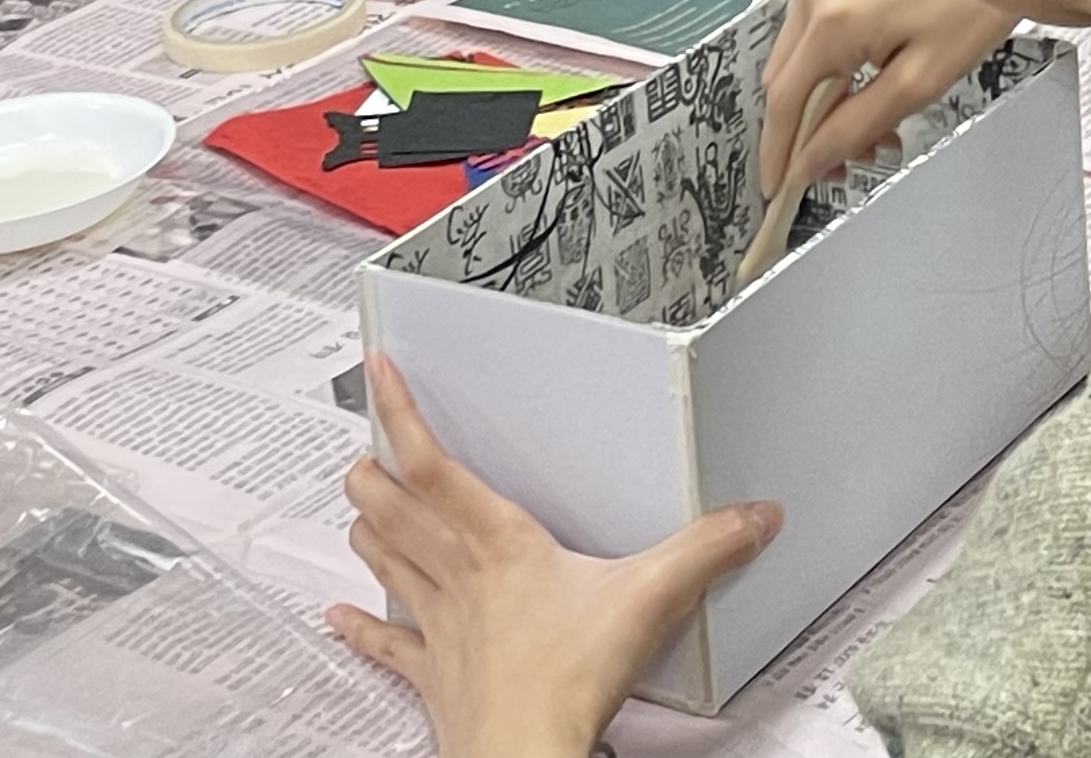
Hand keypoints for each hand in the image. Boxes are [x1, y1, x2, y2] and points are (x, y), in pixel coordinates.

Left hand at [332, 354, 779, 757]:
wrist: (526, 754)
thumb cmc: (568, 682)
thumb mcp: (650, 599)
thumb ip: (705, 550)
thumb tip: (752, 516)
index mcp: (498, 542)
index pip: (432, 460)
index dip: (399, 411)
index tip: (379, 371)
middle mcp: (456, 575)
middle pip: (389, 504)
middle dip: (371, 468)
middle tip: (365, 441)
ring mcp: (436, 626)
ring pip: (381, 559)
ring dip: (366, 527)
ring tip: (358, 502)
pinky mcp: (432, 675)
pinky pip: (385, 643)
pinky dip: (359, 627)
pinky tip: (338, 618)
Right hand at [760, 0, 1018, 195]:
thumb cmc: (973, 8)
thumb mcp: (919, 82)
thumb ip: (856, 126)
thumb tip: (809, 162)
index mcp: (830, 19)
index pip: (783, 102)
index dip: (778, 153)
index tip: (778, 192)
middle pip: (786, 82)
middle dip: (809, 132)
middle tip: (849, 166)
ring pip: (802, 62)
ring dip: (825, 105)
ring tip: (877, 134)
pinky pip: (819, 37)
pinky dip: (835, 73)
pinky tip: (871, 94)